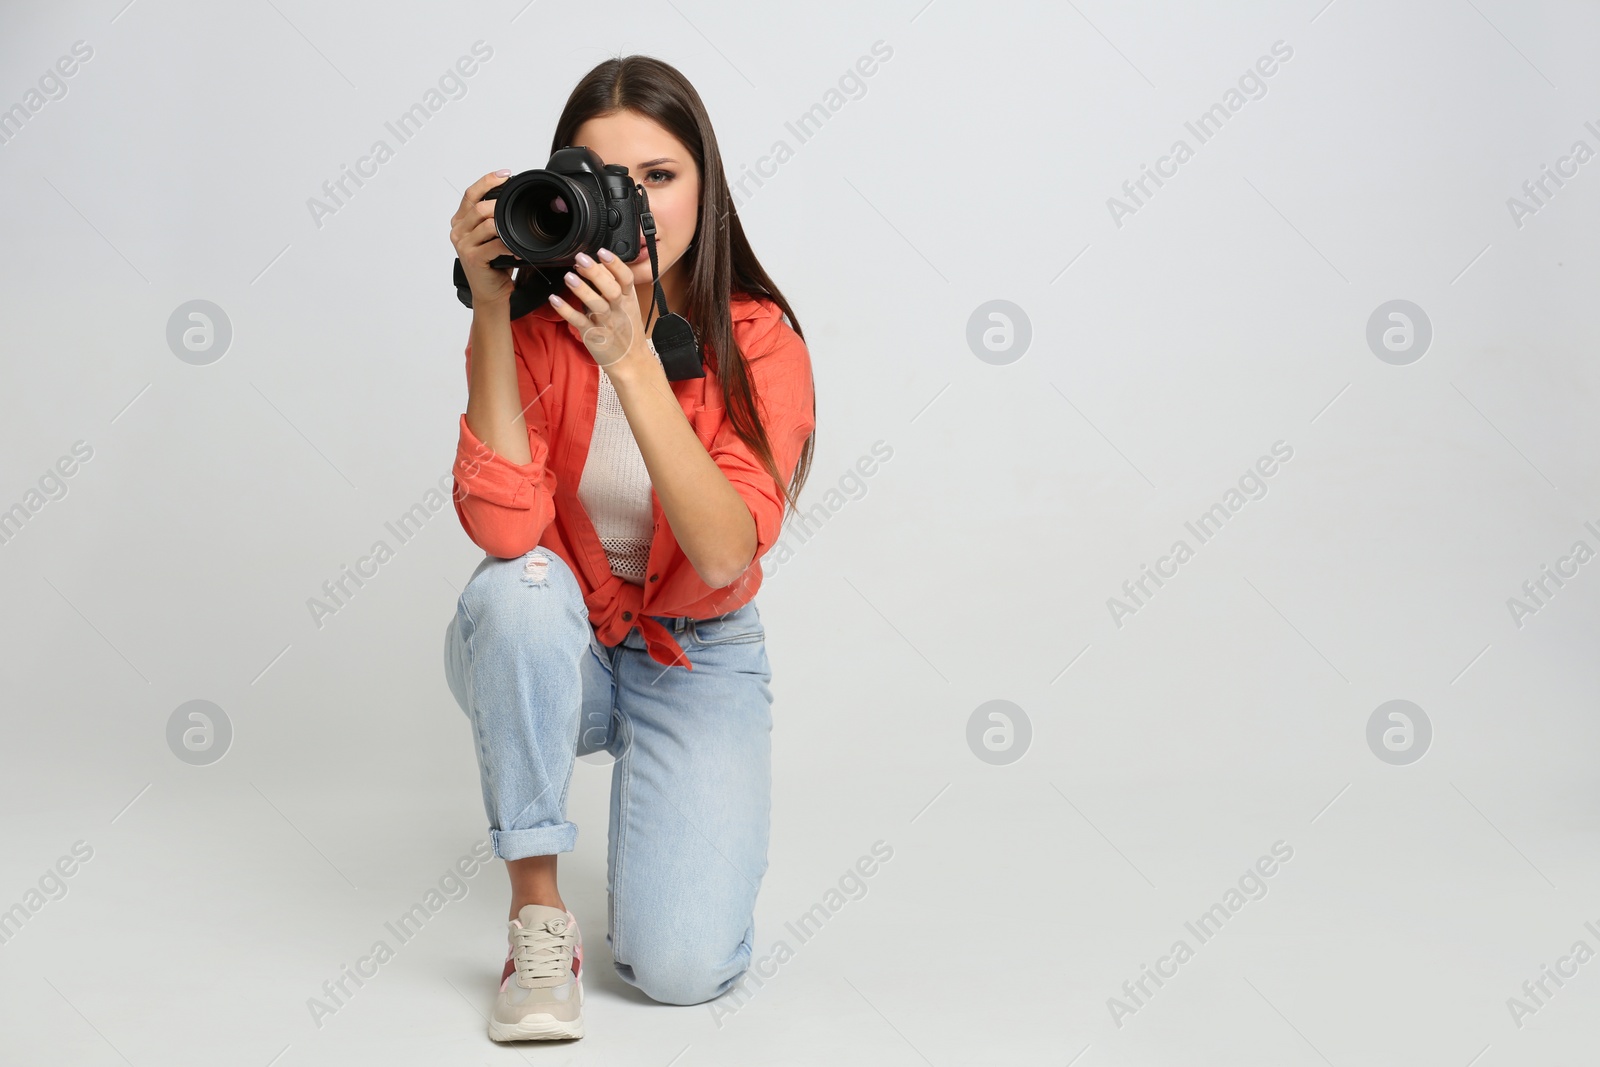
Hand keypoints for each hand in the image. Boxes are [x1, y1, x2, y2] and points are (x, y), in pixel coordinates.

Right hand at [450, 170, 515, 306]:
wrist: (490, 292)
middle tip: (516, 210)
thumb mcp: (492, 236)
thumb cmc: (494, 264)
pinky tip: (516, 250)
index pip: (470, 193)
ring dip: (505, 225)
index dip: (488, 180)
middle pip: (479, 207)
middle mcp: (458, 231)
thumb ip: (493, 218)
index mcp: (460, 221)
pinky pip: (495, 243)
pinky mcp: (473, 258)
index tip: (506, 175)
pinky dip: (509, 245)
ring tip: (517, 232)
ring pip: (487, 223)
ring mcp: (463, 244)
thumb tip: (510, 198)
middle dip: (500, 205)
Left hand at [547, 248, 650, 372]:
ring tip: (569, 276)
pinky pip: (579, 321)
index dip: (615, 264)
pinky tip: (554, 299)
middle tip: (581, 258)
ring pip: (596, 305)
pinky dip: (566, 311)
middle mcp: (618, 309)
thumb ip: (614, 285)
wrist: (631, 361)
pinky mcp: (593, 335)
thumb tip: (594, 264)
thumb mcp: (628, 305)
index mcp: (629, 299)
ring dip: (582, 290)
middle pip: (611, 289)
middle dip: (596, 273)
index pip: (626, 278)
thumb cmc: (627, 330)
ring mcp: (606, 322)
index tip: (603, 252)